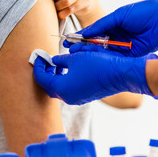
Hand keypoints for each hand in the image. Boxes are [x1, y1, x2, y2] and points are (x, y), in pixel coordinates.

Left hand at [33, 48, 157, 104]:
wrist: (119, 75)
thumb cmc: (97, 66)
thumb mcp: (75, 58)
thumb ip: (60, 61)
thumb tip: (54, 61)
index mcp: (62, 89)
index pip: (42, 79)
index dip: (38, 67)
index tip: (38, 57)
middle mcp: (68, 97)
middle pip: (49, 87)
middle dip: (45, 74)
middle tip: (46, 62)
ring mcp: (78, 99)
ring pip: (60, 89)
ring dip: (56, 78)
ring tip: (58, 64)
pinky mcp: (86, 97)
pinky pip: (70, 90)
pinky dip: (65, 81)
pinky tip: (69, 70)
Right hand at [77, 0, 157, 56]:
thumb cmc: (144, 13)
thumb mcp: (119, 15)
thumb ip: (102, 24)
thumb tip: (86, 32)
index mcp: (115, 24)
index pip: (95, 31)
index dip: (82, 35)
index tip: (70, 39)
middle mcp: (117, 36)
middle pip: (97, 43)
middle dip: (83, 46)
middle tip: (70, 49)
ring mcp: (122, 46)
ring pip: (103, 51)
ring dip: (90, 53)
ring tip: (76, 54)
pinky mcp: (129, 55)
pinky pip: (113, 57)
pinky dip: (102, 57)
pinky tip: (91, 58)